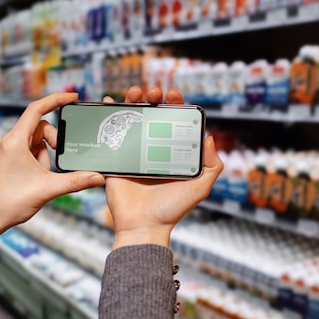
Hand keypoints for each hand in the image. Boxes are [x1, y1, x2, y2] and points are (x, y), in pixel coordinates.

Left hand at [0, 92, 105, 248]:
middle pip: (39, 127)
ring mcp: (7, 150)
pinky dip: (39, 160)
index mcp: (15, 141)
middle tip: (59, 159)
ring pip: (35, 141)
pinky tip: (38, 177)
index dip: (56, 99)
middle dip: (54, 141)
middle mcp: (8, 141)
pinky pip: (29, 151)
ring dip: (45, 155)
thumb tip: (99, 178)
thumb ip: (76, 181)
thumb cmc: (10, 203)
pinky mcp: (7, 159)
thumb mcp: (48, 189)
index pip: (37, 109)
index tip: (73, 97)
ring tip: (42, 176)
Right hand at [103, 86, 222, 249]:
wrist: (143, 226)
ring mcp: (133, 151)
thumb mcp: (200, 187)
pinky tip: (107, 102)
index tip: (173, 95)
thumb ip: (211, 164)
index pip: (174, 120)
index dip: (175, 104)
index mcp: (171, 151)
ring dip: (132, 100)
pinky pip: (109, 133)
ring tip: (134, 92)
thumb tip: (210, 136)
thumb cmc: (172, 209)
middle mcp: (152, 148)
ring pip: (132, 118)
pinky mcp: (115, 158)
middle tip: (152, 92)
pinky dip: (107, 115)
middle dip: (152, 97)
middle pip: (152, 114)